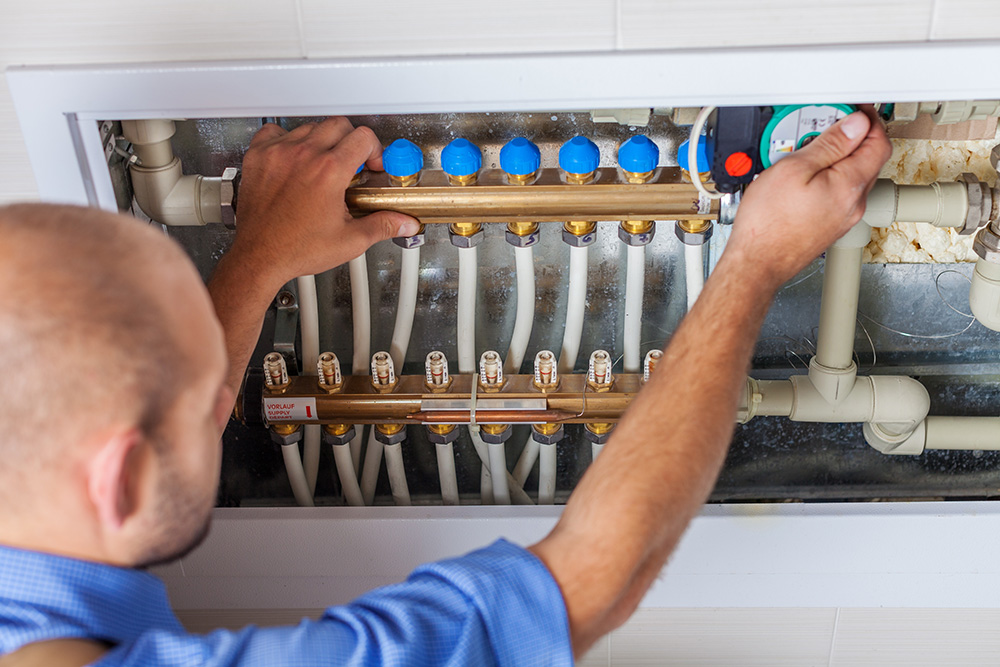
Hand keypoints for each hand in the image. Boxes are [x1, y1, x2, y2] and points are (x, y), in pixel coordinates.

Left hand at [231, 117, 419, 285]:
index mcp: (329, 171)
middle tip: (353, 162)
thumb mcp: (350, 240)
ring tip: (324, 163)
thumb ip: (383, 225)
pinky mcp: (259, 157)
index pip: (363, 137)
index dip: (375, 150)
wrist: (259, 257)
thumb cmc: (295, 249)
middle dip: (352, 142)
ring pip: (310, 126)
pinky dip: (287, 139)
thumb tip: (403, 222)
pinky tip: (294, 156)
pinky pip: (275, 131)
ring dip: (322, 141)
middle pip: (339, 125)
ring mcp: (279, 153)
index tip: (372, 164)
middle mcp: (303, 155)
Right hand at [727, 106, 891, 289]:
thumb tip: (855, 125)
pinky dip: (823, 179)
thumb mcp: (793, 169)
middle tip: (818, 127)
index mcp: (850, 185)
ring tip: (801, 153)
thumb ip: (829, 145)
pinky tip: (798, 179)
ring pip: (848, 177)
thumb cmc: (768, 224)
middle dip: (847, 137)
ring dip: (831, 159)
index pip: (878, 142)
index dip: (867, 120)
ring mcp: (843, 218)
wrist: (756, 263)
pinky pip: (834, 194)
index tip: (850, 110)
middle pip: (865, 159)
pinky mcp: (829, 227)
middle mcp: (853, 203)